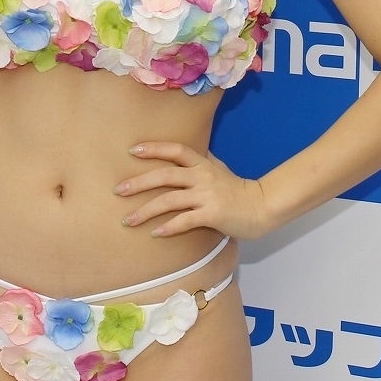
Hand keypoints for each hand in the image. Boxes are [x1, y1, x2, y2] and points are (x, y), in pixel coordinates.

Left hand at [114, 141, 269, 240]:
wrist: (261, 206)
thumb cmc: (238, 189)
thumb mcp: (219, 168)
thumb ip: (201, 161)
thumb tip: (183, 154)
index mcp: (203, 164)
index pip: (176, 150)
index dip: (154, 148)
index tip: (132, 150)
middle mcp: (202, 177)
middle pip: (165, 175)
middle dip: (139, 182)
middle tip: (119, 190)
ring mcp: (206, 195)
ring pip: (169, 200)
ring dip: (146, 210)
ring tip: (128, 220)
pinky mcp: (212, 215)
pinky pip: (184, 220)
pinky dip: (168, 227)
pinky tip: (155, 233)